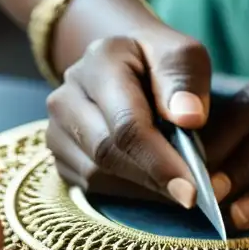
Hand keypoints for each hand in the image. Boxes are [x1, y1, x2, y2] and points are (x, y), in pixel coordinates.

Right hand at [45, 22, 211, 207]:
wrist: (123, 62)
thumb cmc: (159, 61)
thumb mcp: (183, 55)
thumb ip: (187, 82)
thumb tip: (189, 119)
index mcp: (100, 62)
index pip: (126, 123)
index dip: (160, 162)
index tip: (191, 192)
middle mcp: (66, 95)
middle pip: (107, 154)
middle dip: (154, 180)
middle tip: (193, 194)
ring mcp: (56, 126)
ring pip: (96, 175)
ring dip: (142, 189)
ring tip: (178, 183)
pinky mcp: (59, 153)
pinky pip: (90, 185)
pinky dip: (126, 191)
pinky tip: (152, 180)